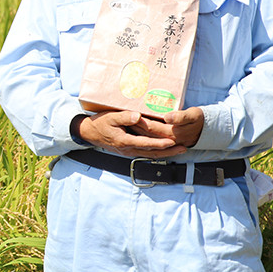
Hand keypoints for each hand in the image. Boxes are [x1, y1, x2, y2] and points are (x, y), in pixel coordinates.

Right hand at [72, 110, 186, 158]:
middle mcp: (128, 149)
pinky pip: (145, 153)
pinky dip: (157, 153)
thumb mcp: (110, 117)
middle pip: (152, 153)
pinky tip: (165, 150)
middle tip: (184, 148)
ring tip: (179, 150)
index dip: (160, 143)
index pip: (146, 144)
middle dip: (169, 151)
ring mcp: (128, 152)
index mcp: (124, 141)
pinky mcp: (128, 151)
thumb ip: (125, 117)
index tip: (172, 142)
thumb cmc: (100, 123)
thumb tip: (138, 116)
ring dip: (165, 153)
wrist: (89, 133)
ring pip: (150, 155)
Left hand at [127, 106, 204, 148]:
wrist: (208, 129)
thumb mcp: (193, 115)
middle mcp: (169, 140)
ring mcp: (168, 143)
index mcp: (173, 133)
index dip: (140, 121)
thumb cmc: (200, 119)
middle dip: (134, 127)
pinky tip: (136, 131)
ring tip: (126, 124)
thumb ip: (180, 117)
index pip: (151, 127)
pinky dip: (143, 137)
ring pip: (148, 138)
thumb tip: (167, 117)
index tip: (130, 114)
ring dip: (137, 132)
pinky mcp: (168, 143)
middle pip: (147, 134)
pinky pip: (153, 141)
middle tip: (122, 119)